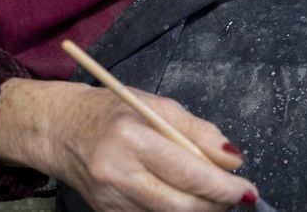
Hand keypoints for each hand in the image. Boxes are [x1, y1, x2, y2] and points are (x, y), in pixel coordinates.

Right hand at [0, 77, 255, 211]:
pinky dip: (176, 211)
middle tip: (237, 196)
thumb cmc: (111, 111)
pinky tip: (185, 198)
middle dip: (217, 204)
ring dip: (200, 209)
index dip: (223, 187)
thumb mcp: (157, 105)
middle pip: (181, 206)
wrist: (59, 130)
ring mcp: (111, 201)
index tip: (248, 190)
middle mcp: (119, 174)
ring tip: (212, 194)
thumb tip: (234, 159)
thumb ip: (199, 132)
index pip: (188, 172)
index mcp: (132, 138)